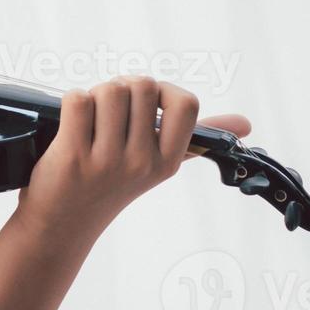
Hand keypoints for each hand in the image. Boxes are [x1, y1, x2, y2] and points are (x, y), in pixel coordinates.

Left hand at [15, 76, 251, 238]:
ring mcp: (109, 160)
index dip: (162, 91)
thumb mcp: (156, 165)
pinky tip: (70, 124)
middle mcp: (143, 162)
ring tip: (89, 119)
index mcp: (168, 161)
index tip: (145, 103)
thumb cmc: (109, 184)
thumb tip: (246, 123)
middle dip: (122, 88)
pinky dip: (70, 103)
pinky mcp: (73, 155)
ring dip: (94, 95)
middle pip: (141, 86)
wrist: (63, 224)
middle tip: (108, 111)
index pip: (186, 103)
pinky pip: (78, 100)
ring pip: (109, 90)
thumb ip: (197, 140)